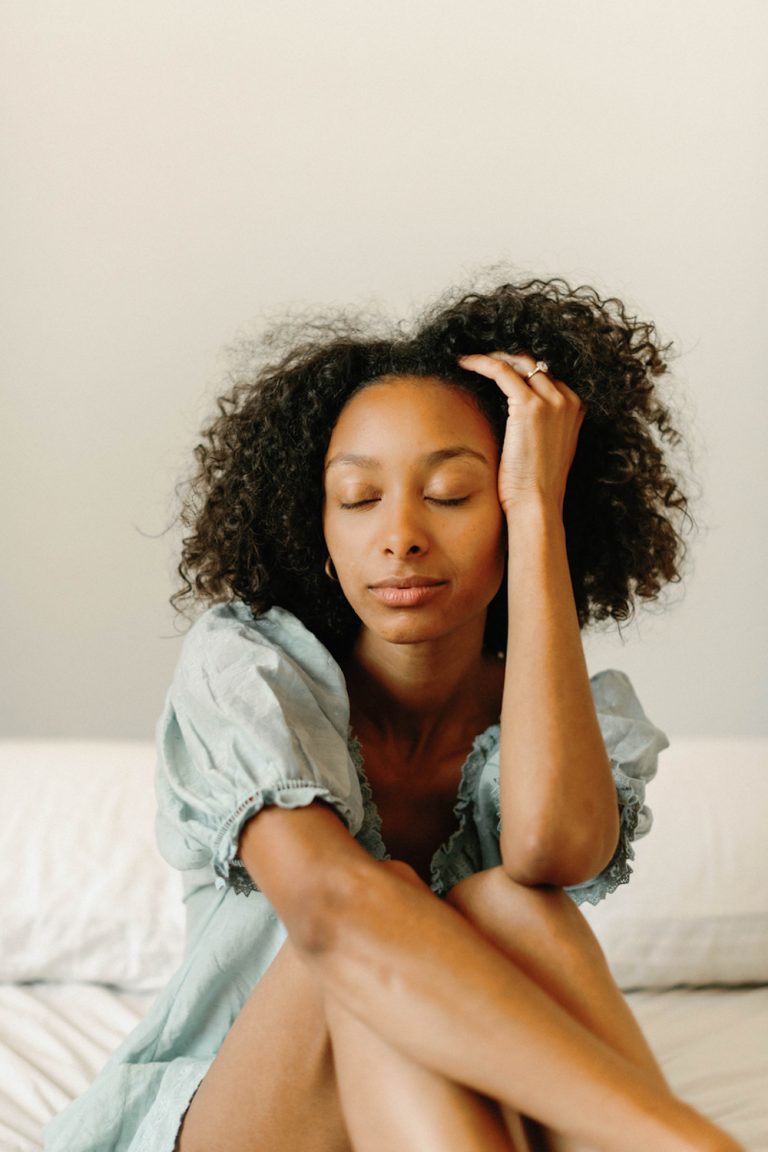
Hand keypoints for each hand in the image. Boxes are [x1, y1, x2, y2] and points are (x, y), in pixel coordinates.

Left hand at [457, 351, 585, 515]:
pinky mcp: (528, 405)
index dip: (519, 372)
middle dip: (507, 361)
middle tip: (481, 363)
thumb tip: (518, 418)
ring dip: (492, 358)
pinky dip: (481, 363)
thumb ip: (543, 427)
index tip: (497, 372)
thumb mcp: (548, 449)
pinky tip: (465, 363)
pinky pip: (501, 371)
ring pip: (518, 363)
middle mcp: (567, 399)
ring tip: (470, 361)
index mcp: (575, 408)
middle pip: (533, 365)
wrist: (537, 503)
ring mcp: (551, 400)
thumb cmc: (536, 485)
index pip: (545, 376)